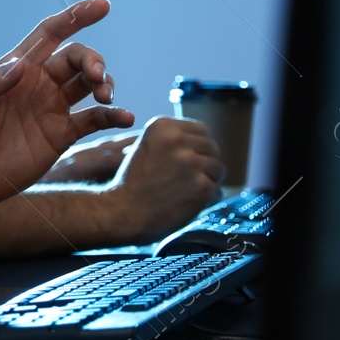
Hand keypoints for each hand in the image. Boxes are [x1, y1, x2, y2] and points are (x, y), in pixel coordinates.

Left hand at [0, 0, 133, 206]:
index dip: (75, 17)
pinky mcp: (61, 135)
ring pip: (89, 85)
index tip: (103, 6)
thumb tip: (19, 65)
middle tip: (98, 77)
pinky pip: (94, 120)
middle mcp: (38, 83)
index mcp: (16, 68)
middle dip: (92, 61)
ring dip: (105, 85)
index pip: (50, 33)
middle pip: (76, 58)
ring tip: (105, 97)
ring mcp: (52, 108)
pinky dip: (112, 116)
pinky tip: (125, 117)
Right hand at [100, 115, 224, 242]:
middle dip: (204, 164)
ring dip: (207, 181)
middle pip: (212, 148)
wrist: (122, 213)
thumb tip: (204, 144)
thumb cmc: (132, 185)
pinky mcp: (202, 186)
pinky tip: (188, 203)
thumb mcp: (145, 148)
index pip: (200, 129)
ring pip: (218, 169)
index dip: (197, 147)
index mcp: (162, 126)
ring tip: (186, 192)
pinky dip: (207, 200)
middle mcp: (177, 140)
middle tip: (187, 181)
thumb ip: (172, 141)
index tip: (188, 160)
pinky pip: (217, 191)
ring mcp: (191, 163)